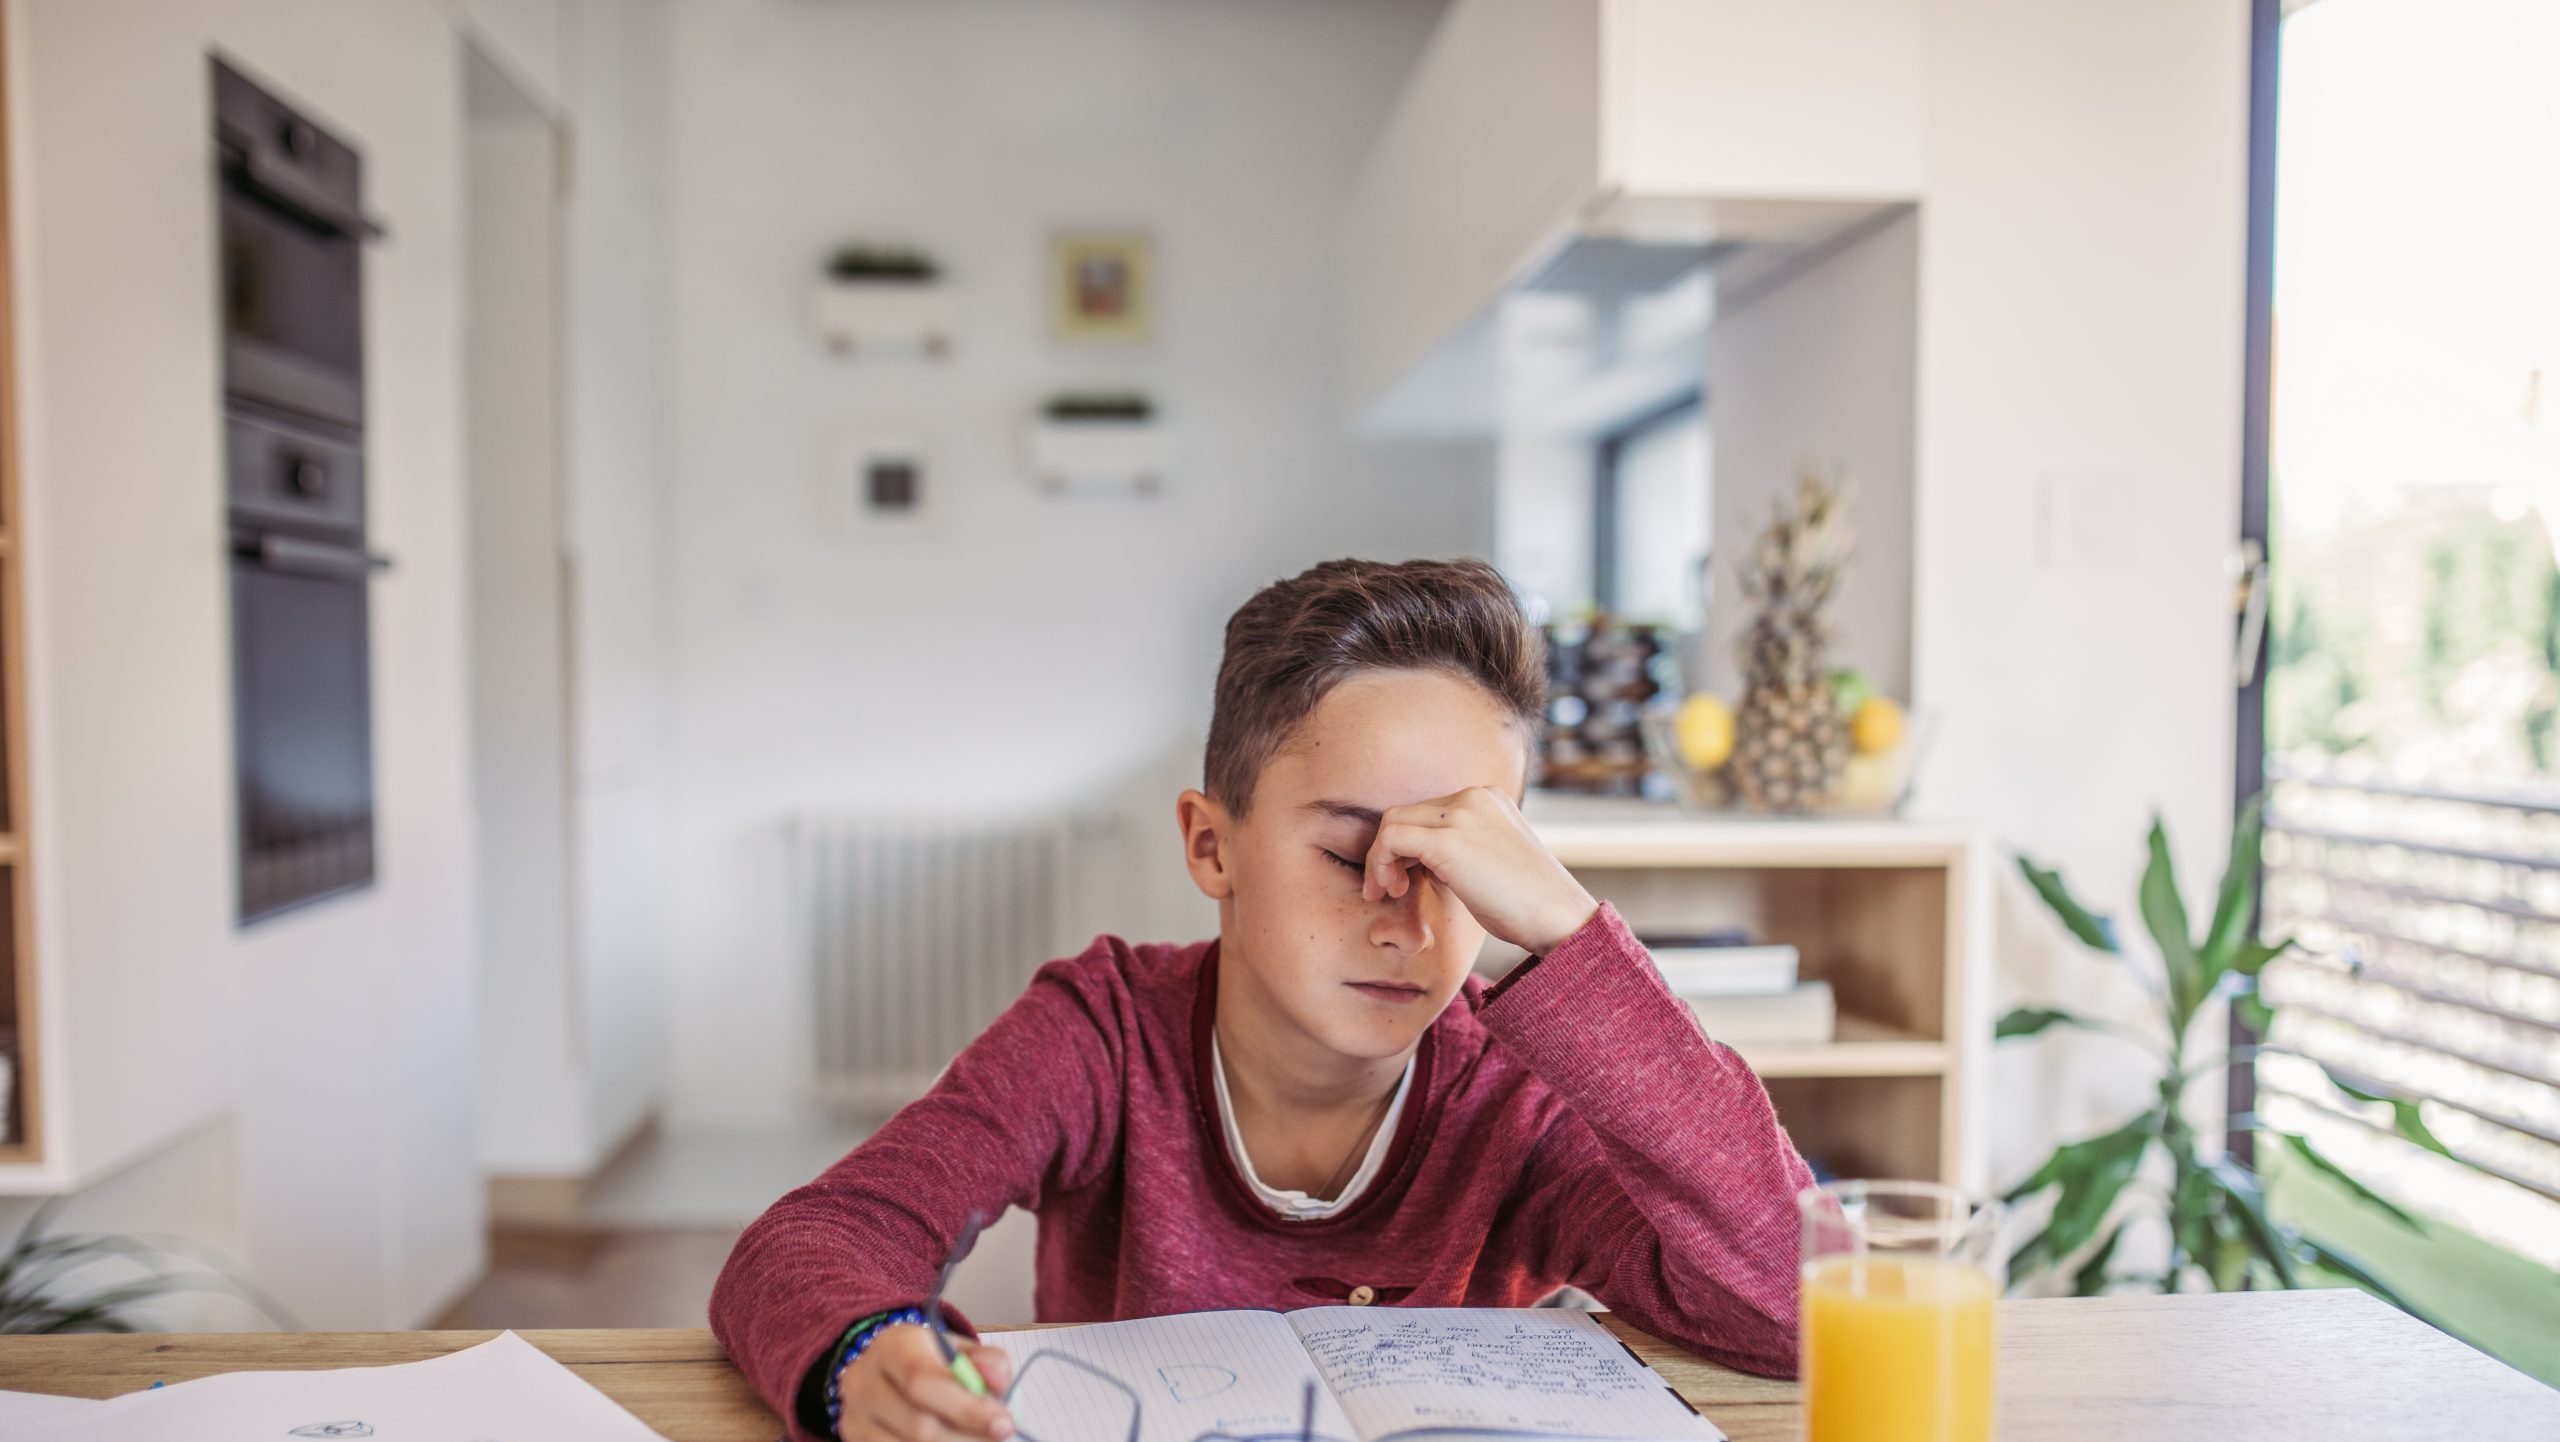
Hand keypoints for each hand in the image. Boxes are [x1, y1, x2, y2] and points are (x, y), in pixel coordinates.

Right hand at [835, 1323, 1015, 1441]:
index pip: (924, 1381)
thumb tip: (996, 1383)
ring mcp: (854, 1416)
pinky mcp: (853, 1439)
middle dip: (967, 1438)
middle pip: (918, 1426)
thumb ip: (987, 1362)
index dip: (967, 1408)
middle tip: (998, 1438)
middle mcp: (864, 1382)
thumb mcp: (960, 1350)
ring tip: (974, 1441)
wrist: (881, 1367)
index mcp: (894, 1346)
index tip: (1004, 1424)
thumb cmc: (929, 1360)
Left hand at [1361, 787, 1598, 955]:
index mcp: (1487, 798)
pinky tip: (1391, 890)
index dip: (1407, 845)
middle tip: (1387, 888)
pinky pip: (1392, 839)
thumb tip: (1417, 859)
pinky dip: (1380, 863)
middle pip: (1405, 813)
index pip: (1427, 811)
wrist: (1557, 918)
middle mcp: (1473, 797)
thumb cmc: (1526, 904)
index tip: (1403, 878)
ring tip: (1387, 892)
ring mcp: (1461, 815)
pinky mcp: (1447, 841)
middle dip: (1387, 850)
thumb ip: (1457, 850)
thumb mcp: (1490, 862)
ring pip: (1392, 822)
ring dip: (1379, 858)